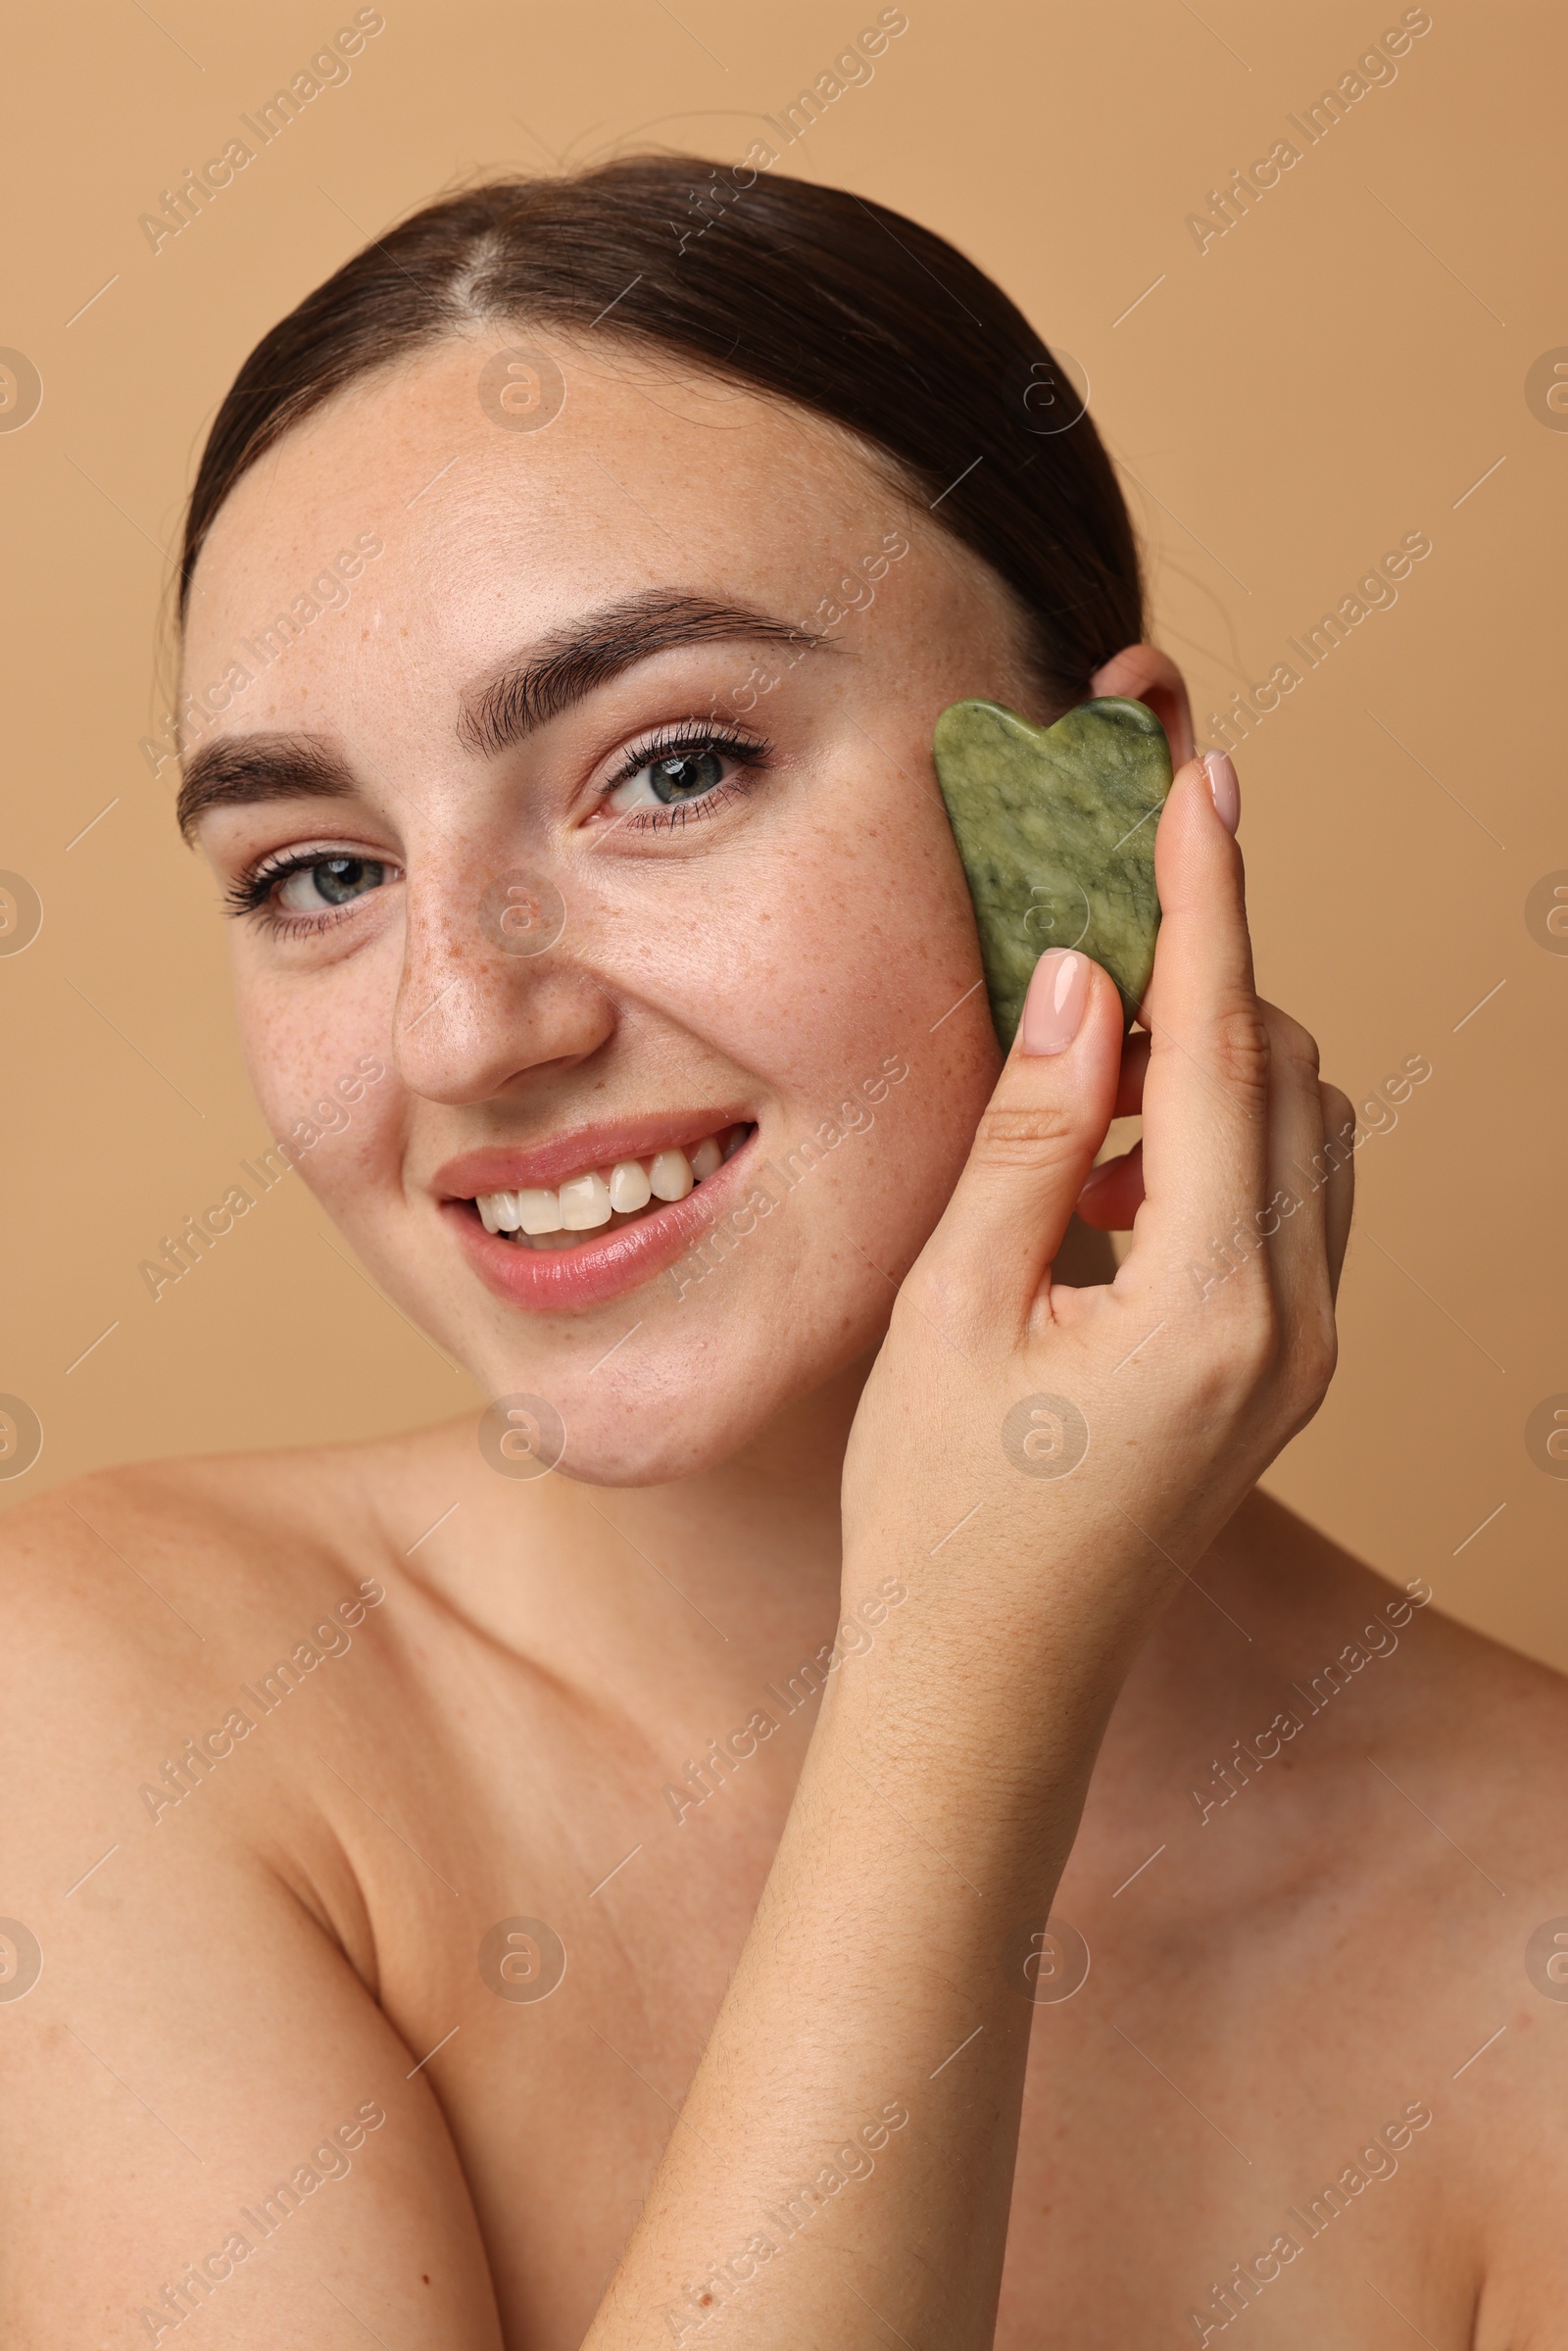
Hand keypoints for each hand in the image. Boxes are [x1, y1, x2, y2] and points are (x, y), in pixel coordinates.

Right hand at [841, 750, 1353, 1688]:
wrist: (987, 1690)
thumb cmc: (942, 1514)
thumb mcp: (955, 1305)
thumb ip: (1036, 1131)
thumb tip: (1090, 980)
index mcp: (1214, 1299)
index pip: (1226, 1045)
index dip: (1210, 897)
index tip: (1203, 779)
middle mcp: (1296, 1321)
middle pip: (1286, 1074)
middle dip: (1199, 989)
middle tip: (1081, 956)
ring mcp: (1306, 1356)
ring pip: (1303, 1136)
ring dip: (1209, 1078)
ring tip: (1078, 1107)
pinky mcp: (1286, 1377)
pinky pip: (1289, 1209)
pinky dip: (1216, 1156)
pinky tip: (1102, 1192)